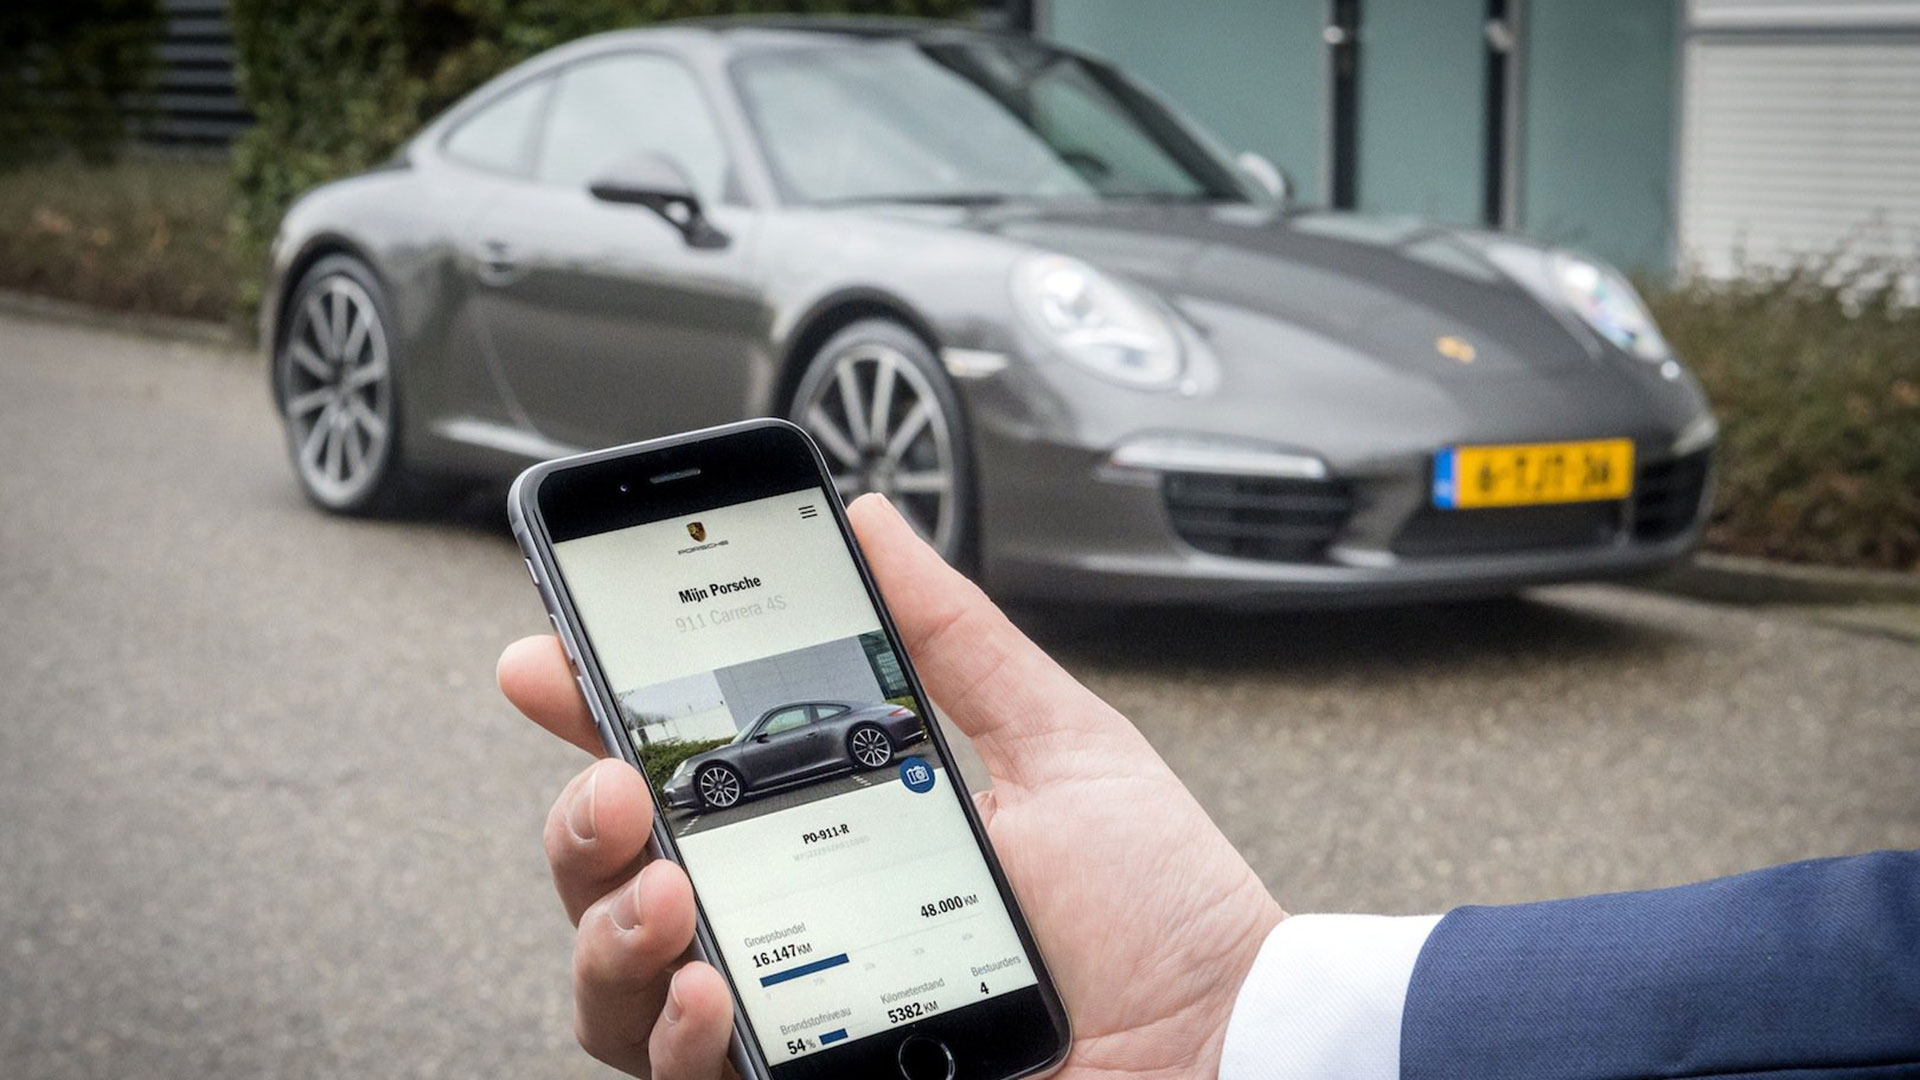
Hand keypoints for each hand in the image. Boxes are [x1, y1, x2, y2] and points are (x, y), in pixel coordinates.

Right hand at [498, 494, 1285, 1079]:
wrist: (1232, 1048)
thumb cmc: (1161, 912)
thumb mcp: (1056, 741)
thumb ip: (950, 638)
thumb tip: (868, 523)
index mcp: (834, 834)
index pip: (685, 776)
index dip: (598, 716)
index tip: (549, 657)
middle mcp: (793, 929)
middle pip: (619, 884)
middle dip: (578, 824)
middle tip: (613, 782)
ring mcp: (792, 1020)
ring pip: (619, 989)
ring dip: (608, 929)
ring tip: (666, 887)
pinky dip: (673, 1038)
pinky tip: (713, 993)